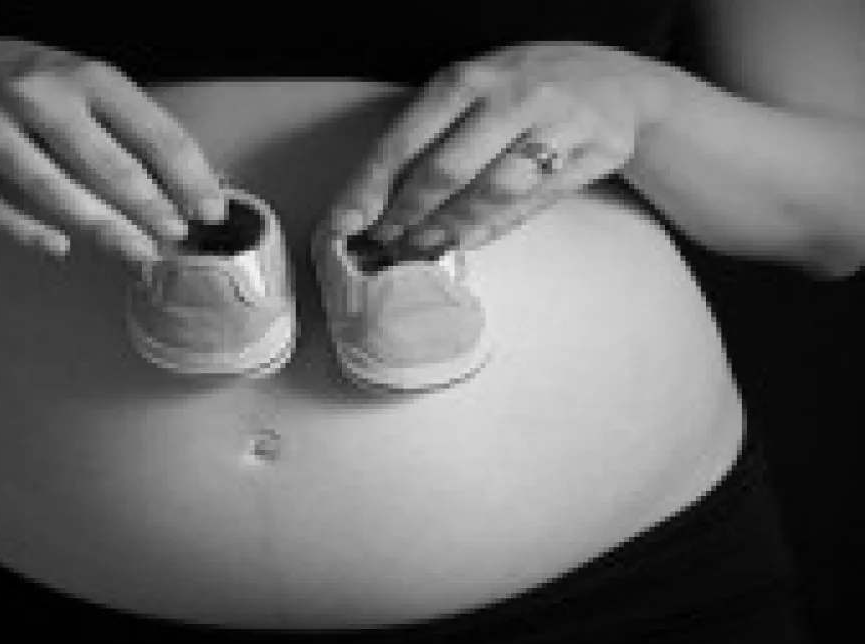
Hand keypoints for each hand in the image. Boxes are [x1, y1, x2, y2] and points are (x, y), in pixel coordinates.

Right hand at [0, 34, 226, 269]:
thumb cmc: (26, 85)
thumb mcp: (81, 84)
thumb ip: (129, 129)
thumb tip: (190, 189)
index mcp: (81, 74)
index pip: (148, 128)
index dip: (185, 174)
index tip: (210, 210)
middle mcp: (34, 92)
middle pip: (103, 163)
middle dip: (148, 206)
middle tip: (175, 237)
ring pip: (50, 187)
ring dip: (100, 226)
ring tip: (136, 253)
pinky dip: (27, 230)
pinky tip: (59, 248)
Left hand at [324, 42, 672, 252]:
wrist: (616, 81)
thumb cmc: (526, 87)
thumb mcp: (474, 89)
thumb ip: (427, 135)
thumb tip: (371, 199)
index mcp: (471, 77)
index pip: (407, 138)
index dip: (371, 187)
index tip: (345, 221)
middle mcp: (513, 96)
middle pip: (446, 171)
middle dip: (405, 216)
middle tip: (382, 242)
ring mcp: (558, 125)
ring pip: (491, 193)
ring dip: (447, 230)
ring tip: (419, 248)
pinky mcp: (593, 154)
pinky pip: (532, 204)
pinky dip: (492, 229)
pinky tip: (465, 240)